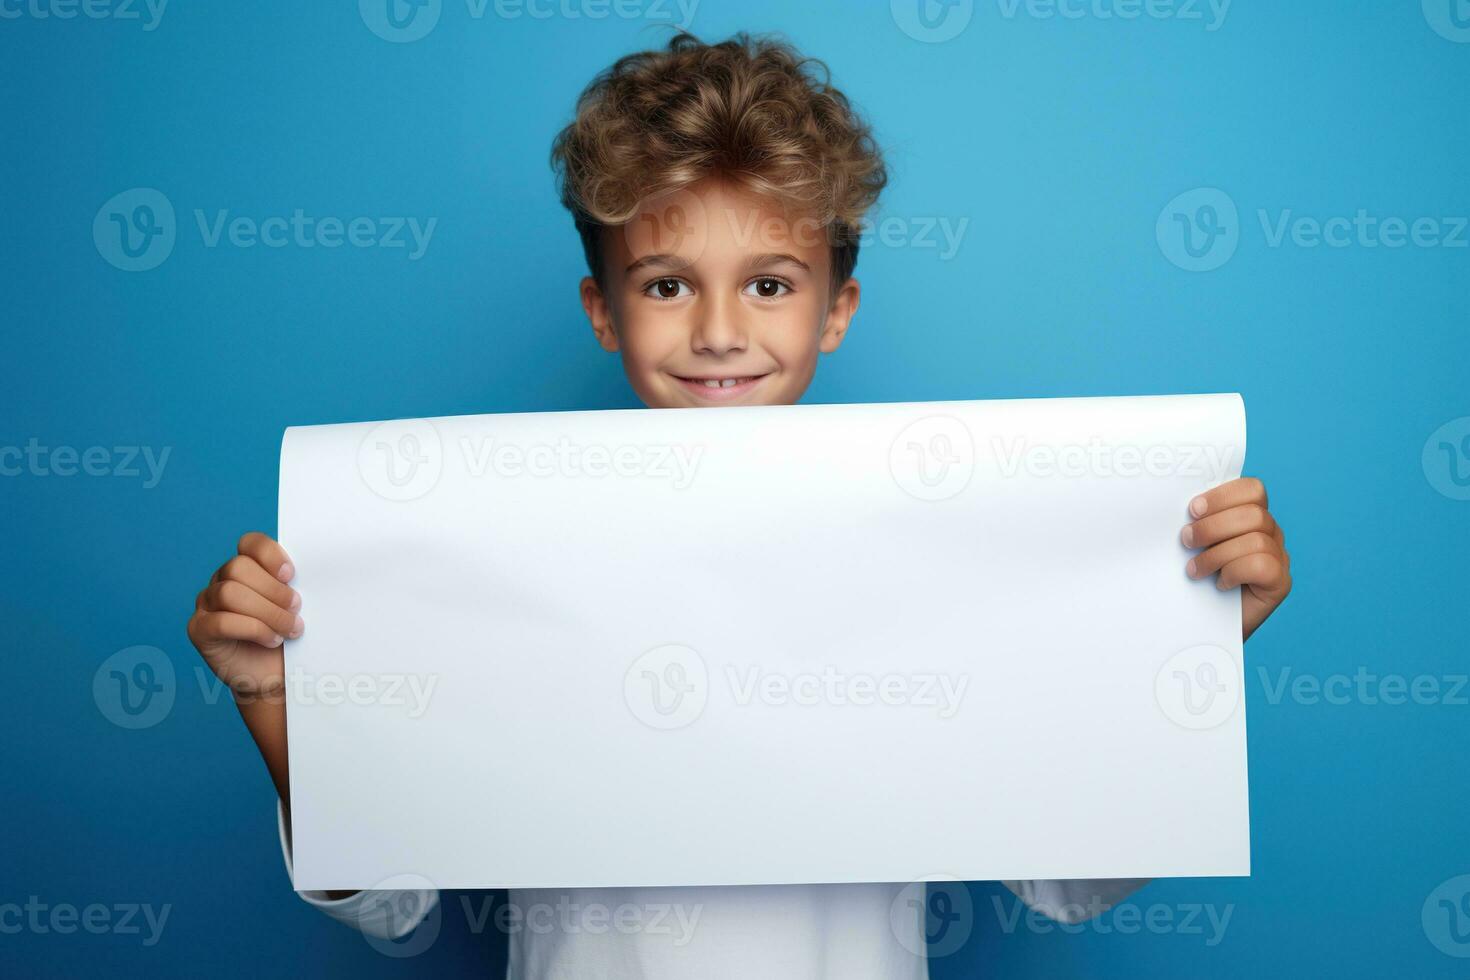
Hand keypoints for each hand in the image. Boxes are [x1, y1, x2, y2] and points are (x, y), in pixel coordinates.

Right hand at [187, 532, 302, 704]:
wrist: (277, 675)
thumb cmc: (289, 635)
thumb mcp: (296, 605)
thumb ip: (294, 585)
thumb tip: (314, 572)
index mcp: (246, 567)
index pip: (250, 543)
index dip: (270, 554)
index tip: (291, 575)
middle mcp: (221, 581)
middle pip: (238, 567)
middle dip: (273, 590)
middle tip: (296, 609)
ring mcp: (206, 605)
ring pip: (229, 593)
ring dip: (268, 612)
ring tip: (290, 630)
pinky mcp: (199, 630)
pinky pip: (221, 622)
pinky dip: (253, 630)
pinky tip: (271, 640)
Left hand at [1181, 477, 1291, 640]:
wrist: (1202, 625)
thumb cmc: (1193, 581)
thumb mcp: (1192, 546)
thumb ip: (1195, 523)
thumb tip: (1171, 506)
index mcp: (1251, 515)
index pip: (1252, 489)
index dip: (1223, 496)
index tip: (1192, 510)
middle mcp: (1271, 533)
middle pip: (1254, 514)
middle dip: (1212, 527)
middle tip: (1186, 542)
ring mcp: (1280, 558)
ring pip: (1257, 540)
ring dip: (1216, 555)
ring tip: (1195, 570)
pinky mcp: (1280, 583)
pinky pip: (1263, 565)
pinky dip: (1235, 572)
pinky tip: (1220, 584)